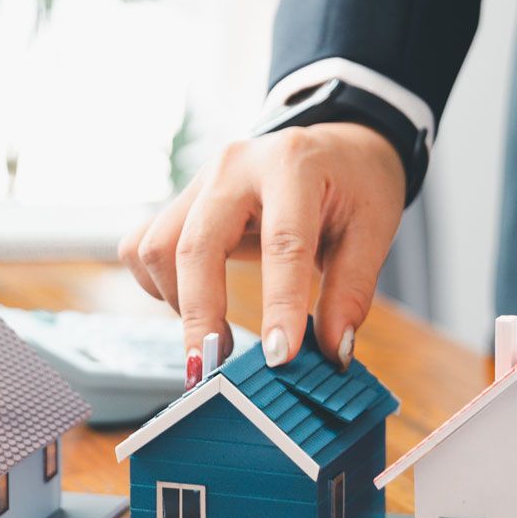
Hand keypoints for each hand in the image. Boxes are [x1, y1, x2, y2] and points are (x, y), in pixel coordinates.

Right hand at [117, 121, 406, 380]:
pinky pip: (143, 246)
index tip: (281, 358)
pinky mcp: (180, 201)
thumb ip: (351, 292)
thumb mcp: (373, 230)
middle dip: (201, 315)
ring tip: (215, 335)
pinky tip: (194, 301)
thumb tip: (333, 354)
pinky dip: (158, 284)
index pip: (283, 243)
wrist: (332, 147)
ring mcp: (199, 181)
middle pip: (196, 246)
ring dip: (179, 303)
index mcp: (292, 166)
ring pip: (157, 248)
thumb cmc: (354, 186)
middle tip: (216, 370)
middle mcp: (235, 167)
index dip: (280, 305)